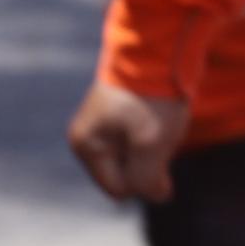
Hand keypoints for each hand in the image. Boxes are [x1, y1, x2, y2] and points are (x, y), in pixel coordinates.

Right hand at [69, 79, 192, 203]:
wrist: (158, 48)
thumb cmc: (151, 98)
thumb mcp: (150, 146)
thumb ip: (147, 180)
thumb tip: (158, 196)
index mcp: (85, 145)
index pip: (118, 189)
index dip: (143, 178)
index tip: (156, 147)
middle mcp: (86, 137)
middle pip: (125, 175)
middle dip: (147, 163)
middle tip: (158, 131)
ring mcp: (101, 125)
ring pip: (135, 158)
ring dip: (154, 148)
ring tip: (159, 120)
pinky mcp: (118, 114)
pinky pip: (139, 141)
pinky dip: (155, 135)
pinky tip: (159, 114)